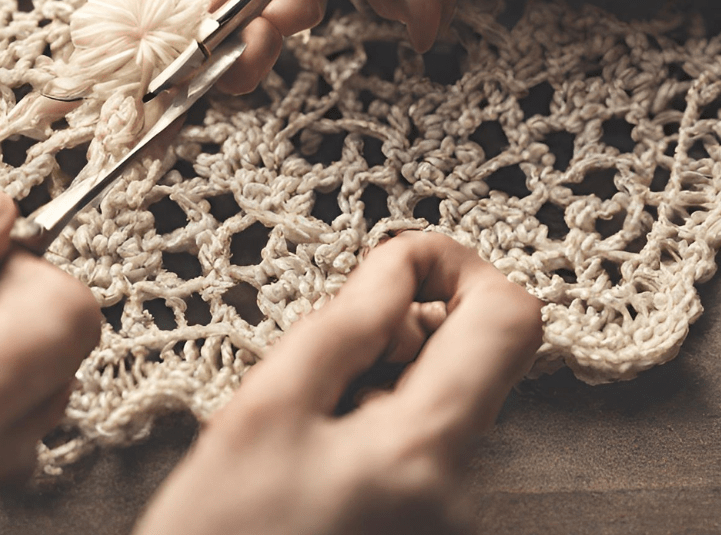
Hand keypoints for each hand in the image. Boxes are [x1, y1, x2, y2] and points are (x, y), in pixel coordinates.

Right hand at [134, 229, 543, 534]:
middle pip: (472, 358)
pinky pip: (424, 443)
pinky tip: (316, 457)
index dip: (457, 267)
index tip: (394, 265)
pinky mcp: (431, 530)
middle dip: (401, 330)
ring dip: (379, 379)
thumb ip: (344, 326)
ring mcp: (452, 518)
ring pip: (441, 398)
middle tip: (322, 360)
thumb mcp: (264, 409)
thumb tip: (399, 266)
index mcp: (425, 451)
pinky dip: (376, 421)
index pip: (509, 319)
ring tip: (304, 424)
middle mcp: (463, 491)